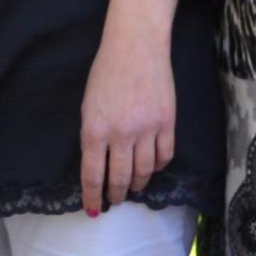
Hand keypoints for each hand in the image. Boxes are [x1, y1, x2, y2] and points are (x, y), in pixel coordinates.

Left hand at [77, 0, 180, 216]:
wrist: (136, 46)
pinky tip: (151, 168)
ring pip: (144, 171)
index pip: (92, 174)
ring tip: (133, 187)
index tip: (93, 209)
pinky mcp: (167, 122)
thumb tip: (97, 163)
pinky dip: (157, 167)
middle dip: (116, 195)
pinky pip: (164, 156)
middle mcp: (120, 134)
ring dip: (137, 183)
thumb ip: (92, 135)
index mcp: (94, 129)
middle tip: (114, 201)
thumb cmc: (106, 72)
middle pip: (120, 178)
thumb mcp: (88, 105)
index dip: (92, 196)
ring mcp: (146, 129)